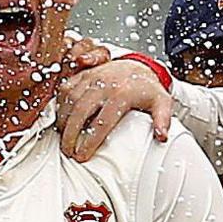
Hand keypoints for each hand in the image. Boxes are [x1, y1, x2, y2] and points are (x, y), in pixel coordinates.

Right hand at [54, 57, 175, 159]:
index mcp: (122, 94)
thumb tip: (161, 137)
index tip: (82, 156)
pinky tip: (61, 120)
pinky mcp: (83, 73)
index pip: (101, 123)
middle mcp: (104, 84)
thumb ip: (163, 119)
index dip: (89, 141)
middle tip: (68, 151)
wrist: (137, 65)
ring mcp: (92, 77)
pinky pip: (65, 89)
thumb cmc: (146, 88)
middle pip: (80, 112)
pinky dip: (60, 106)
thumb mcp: (161, 102)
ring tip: (63, 140)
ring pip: (70, 100)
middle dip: (71, 134)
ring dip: (63, 122)